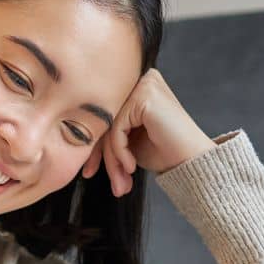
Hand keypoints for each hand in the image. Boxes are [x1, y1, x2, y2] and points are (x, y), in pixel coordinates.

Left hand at [81, 67, 215, 195]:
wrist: (193, 161)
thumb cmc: (164, 152)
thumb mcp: (127, 140)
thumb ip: (105, 131)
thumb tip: (69, 135)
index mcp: (135, 86)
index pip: (104, 115)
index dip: (94, 147)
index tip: (89, 173)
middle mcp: (141, 79)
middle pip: (104, 120)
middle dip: (102, 157)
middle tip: (107, 184)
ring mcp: (143, 84)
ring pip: (109, 126)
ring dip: (112, 161)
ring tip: (120, 184)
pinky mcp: (144, 96)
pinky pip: (117, 128)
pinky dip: (120, 152)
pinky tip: (131, 167)